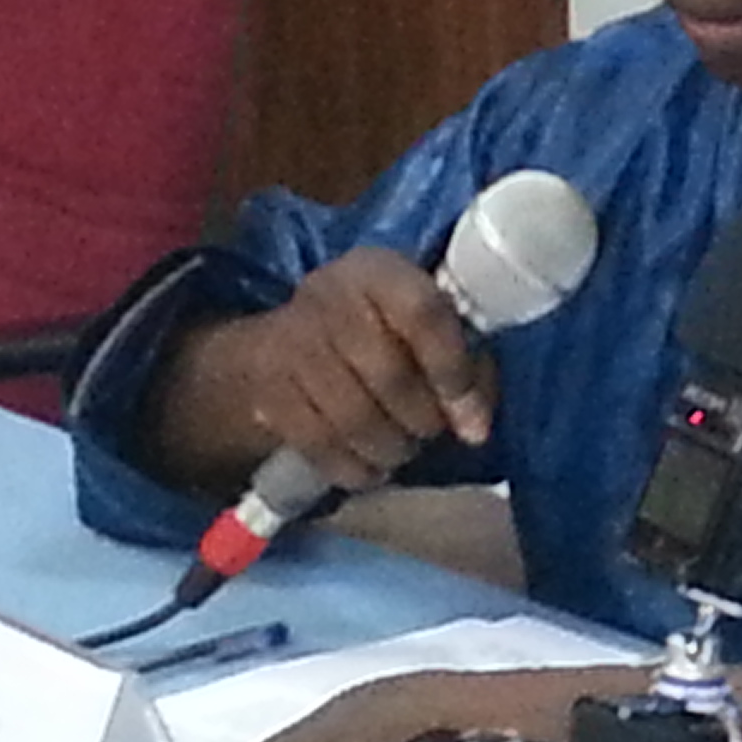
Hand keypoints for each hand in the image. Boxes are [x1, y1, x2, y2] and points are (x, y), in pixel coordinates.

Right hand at [158, 248, 498, 494]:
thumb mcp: (419, 328)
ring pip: (354, 417)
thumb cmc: (374, 335)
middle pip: (390, 375)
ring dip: (390, 449)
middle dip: (423, 420)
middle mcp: (330, 297)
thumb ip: (462, 364)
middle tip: (430, 432)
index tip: (474, 419)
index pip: (424, 313)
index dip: (453, 371)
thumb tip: (475, 423)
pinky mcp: (266, 390)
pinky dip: (354, 468)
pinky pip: (318, 444)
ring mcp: (292, 343)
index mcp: (379, 273)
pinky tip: (370, 468)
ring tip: (401, 449)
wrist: (280, 344)